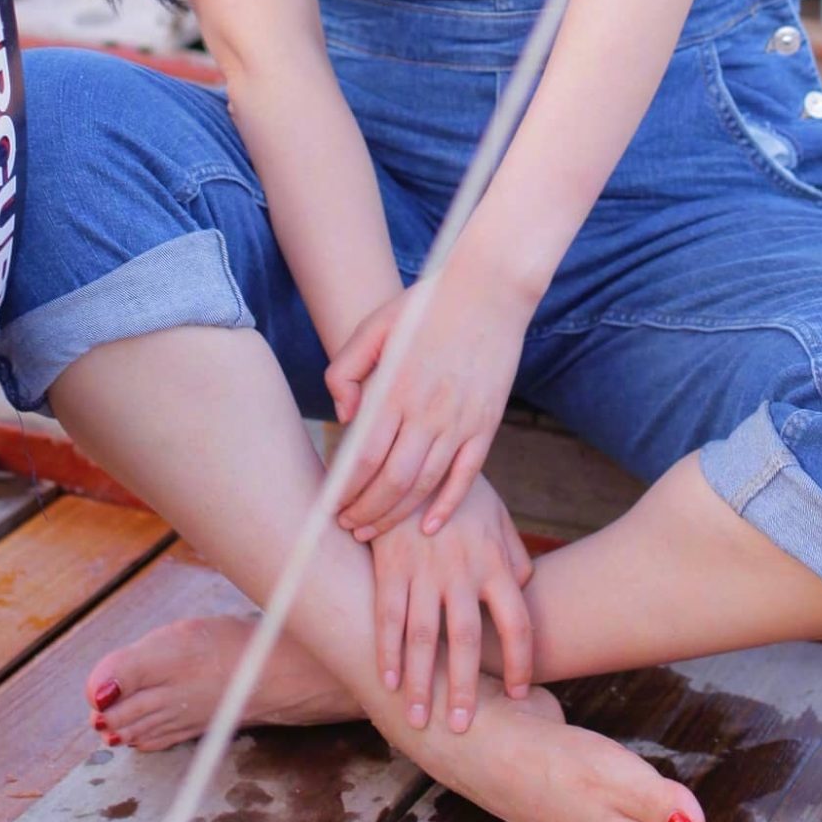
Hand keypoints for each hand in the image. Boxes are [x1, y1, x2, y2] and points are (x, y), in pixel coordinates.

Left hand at [325, 254, 530, 538]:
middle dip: (366, 513)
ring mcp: (460, 420)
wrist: (489, 289)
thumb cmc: (426, 305)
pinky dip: (447, 507)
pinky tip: (430, 528)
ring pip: (424, 486)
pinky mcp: (486, 424)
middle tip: (349, 529)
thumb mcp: (374, 324)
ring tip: (375, 531)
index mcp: (395, 387)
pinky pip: (465, 476)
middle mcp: (427, 410)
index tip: (332, 507)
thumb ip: (346, 368)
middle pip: (391, 482)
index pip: (363, 458)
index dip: (345, 491)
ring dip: (396, 516)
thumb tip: (343, 415)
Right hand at [370, 475, 533, 732]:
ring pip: (424, 636)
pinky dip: (387, 651)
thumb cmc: (458, 490)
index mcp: (494, 561)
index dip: (522, 662)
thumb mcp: (495, 514)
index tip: (520, 694)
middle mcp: (462, 571)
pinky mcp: (390, 565)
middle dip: (466, 688)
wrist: (413, 455)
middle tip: (462, 728)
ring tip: (420, 718)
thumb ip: (511, 553)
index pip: (518, 622)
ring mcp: (423, 569)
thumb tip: (523, 587)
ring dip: (422, 682)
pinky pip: (388, 616)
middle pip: (468, 640)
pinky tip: (388, 681)